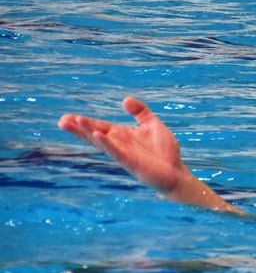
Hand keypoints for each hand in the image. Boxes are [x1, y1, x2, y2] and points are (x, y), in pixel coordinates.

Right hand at [58, 96, 183, 194]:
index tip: (68, 117)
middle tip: (62, 121)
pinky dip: (107, 144)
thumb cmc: (164, 151)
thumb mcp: (153, 125)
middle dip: (79, 128)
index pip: (99, 127)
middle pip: (94, 134)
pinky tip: (98, 135)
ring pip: (102, 142)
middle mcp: (119, 144)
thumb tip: (125, 99)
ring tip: (74, 122)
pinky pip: (116, 152)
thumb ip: (140, 112)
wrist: (176, 173)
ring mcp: (123, 154)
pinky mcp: (131, 163)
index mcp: (122, 135)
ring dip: (88, 133)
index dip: (85, 122)